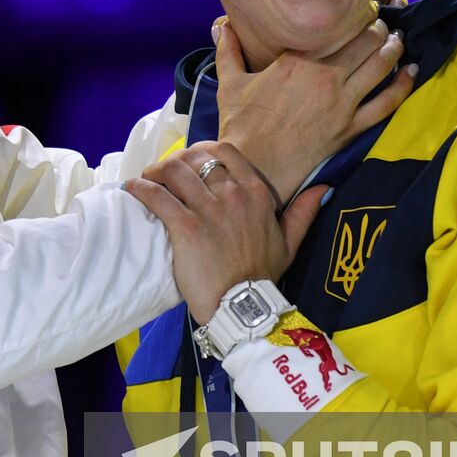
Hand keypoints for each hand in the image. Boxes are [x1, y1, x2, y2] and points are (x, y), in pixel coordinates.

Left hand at [124, 142, 325, 322]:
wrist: (244, 306)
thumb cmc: (263, 276)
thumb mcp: (290, 242)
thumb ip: (303, 211)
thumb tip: (324, 187)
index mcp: (256, 192)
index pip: (224, 152)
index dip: (200, 150)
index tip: (188, 160)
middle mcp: (233, 194)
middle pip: (194, 159)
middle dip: (174, 161)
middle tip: (162, 173)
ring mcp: (208, 209)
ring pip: (173, 172)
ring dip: (154, 172)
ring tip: (145, 180)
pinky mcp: (185, 227)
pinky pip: (157, 196)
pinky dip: (141, 189)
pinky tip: (132, 190)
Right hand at [215, 18, 415, 203]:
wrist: (255, 167)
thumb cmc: (241, 125)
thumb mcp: (230, 83)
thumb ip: (229, 50)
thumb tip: (221, 25)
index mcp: (297, 60)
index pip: (337, 28)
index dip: (354, 15)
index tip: (359, 10)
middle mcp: (325, 77)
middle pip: (366, 41)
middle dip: (378, 28)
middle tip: (381, 24)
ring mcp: (342, 103)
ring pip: (381, 65)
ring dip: (394, 48)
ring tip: (397, 39)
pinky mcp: (351, 127)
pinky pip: (387, 102)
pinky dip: (403, 85)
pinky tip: (411, 72)